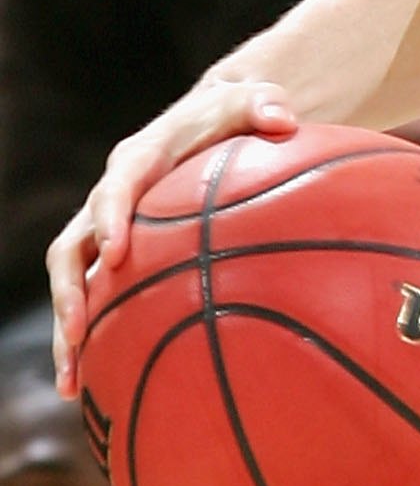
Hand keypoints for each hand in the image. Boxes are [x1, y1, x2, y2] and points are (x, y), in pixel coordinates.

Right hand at [48, 81, 296, 395]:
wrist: (218, 122)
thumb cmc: (240, 113)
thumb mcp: (254, 99)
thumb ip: (264, 103)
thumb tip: (283, 116)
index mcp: (137, 161)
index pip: (115, 190)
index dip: (110, 220)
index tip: (114, 254)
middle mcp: (111, 199)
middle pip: (72, 249)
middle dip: (70, 294)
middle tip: (75, 336)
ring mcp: (110, 230)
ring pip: (74, 283)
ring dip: (69, 332)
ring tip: (72, 384)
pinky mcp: (122, 256)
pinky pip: (99, 298)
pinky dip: (95, 338)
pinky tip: (101, 386)